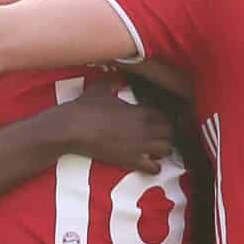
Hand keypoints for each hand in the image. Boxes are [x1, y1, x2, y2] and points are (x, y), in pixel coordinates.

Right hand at [61, 82, 175, 173]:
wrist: (72, 128)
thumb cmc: (85, 106)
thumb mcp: (101, 88)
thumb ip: (114, 81)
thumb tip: (118, 75)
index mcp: (141, 110)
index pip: (165, 115)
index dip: (163, 118)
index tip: (156, 119)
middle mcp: (145, 128)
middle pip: (170, 132)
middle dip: (167, 133)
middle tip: (159, 135)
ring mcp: (140, 146)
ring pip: (167, 149)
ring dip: (164, 149)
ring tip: (156, 149)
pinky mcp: (131, 161)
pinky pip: (154, 168)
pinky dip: (155, 167)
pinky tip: (150, 164)